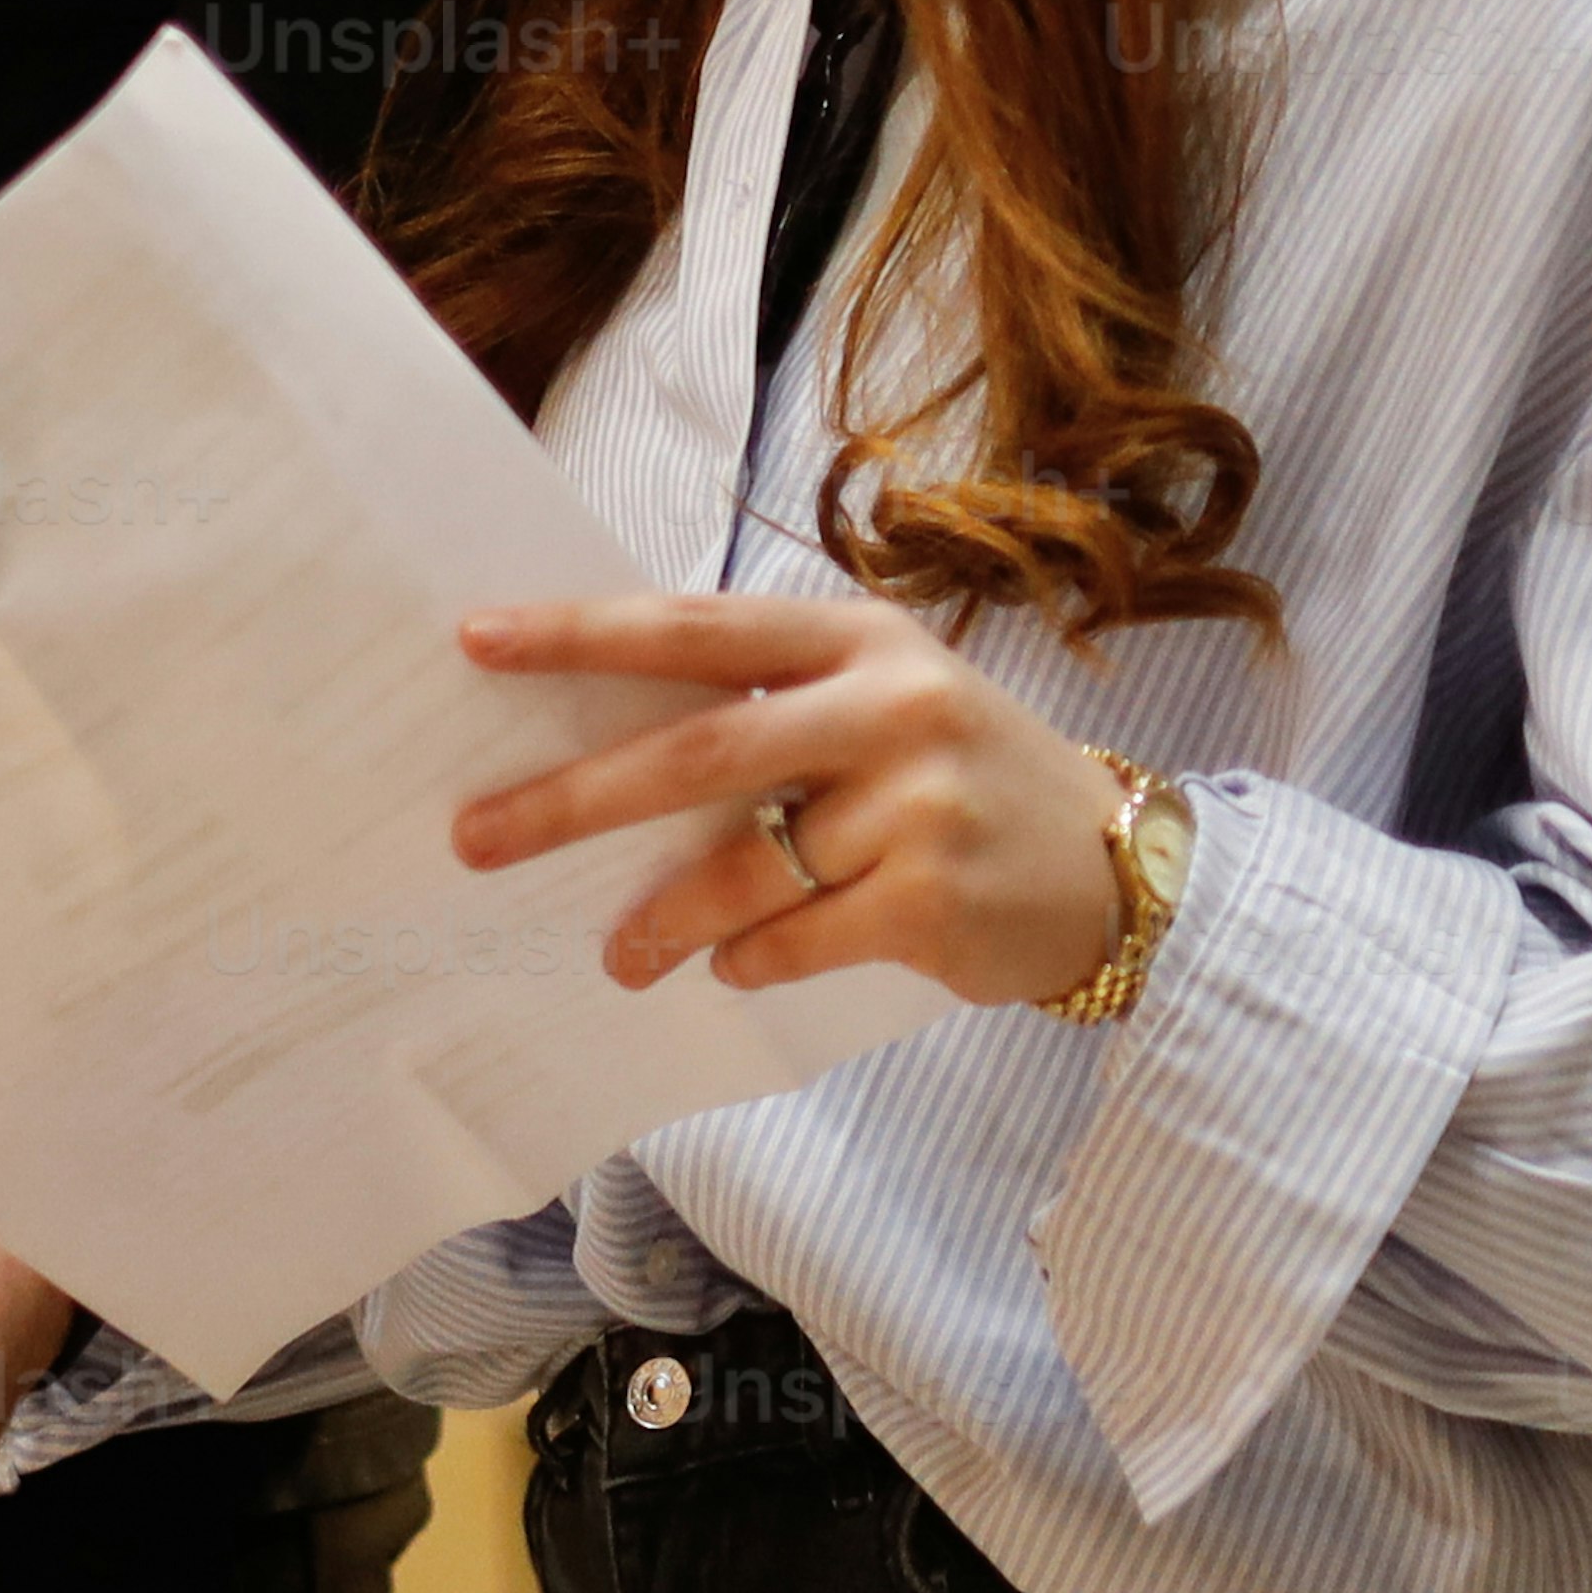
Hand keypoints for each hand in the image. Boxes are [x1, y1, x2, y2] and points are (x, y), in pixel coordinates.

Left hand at [449, 589, 1135, 1011]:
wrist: (1114, 863)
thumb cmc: (962, 774)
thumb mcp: (884, 700)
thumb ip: (770, 709)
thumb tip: (605, 747)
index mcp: (859, 638)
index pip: (695, 627)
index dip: (583, 633)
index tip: (478, 639)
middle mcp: (889, 705)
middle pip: (697, 752)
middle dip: (573, 800)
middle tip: (477, 837)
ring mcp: (916, 802)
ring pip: (741, 868)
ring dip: (663, 920)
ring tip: (623, 953)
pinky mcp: (932, 896)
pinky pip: (793, 939)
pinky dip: (749, 960)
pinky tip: (740, 966)